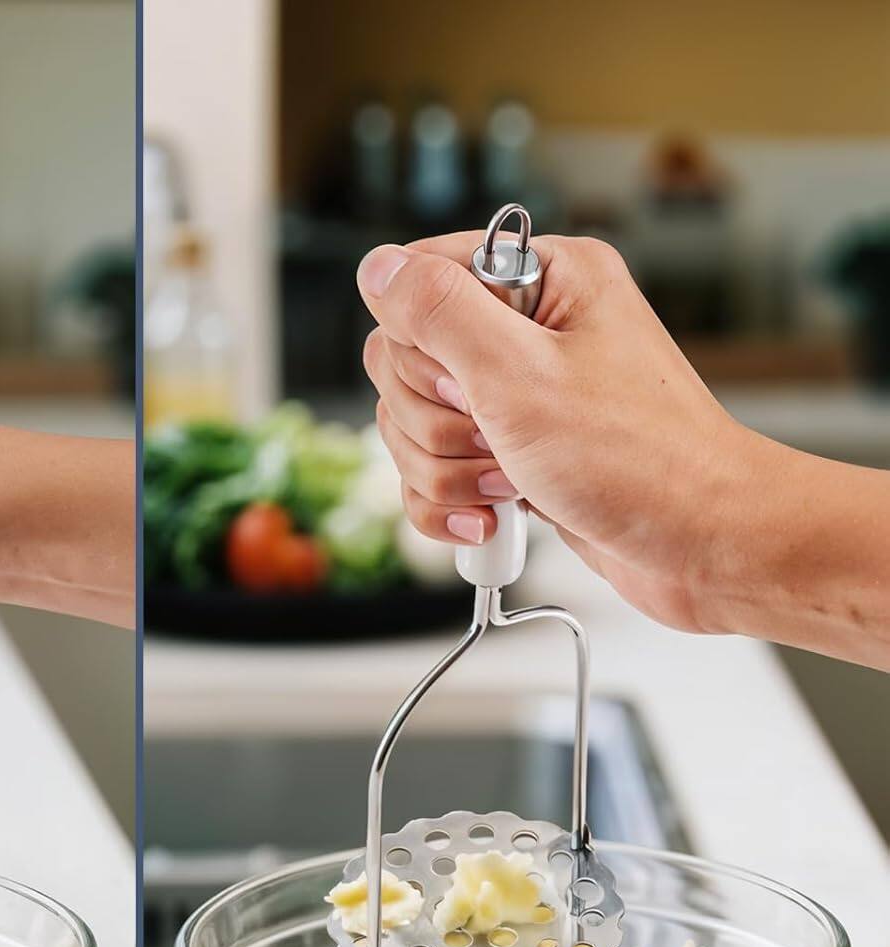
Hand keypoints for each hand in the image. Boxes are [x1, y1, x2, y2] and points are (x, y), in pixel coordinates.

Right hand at [357, 232, 771, 634]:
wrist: (702, 545)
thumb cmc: (640, 462)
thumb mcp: (520, 374)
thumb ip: (438, 312)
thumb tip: (378, 267)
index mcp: (545, 280)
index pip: (422, 283)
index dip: (422, 346)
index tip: (466, 384)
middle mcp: (531, 331)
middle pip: (407, 365)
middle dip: (434, 423)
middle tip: (496, 440)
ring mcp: (521, 398)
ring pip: (415, 428)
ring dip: (446, 473)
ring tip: (509, 485)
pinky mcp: (514, 455)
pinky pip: (437, 475)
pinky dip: (452, 506)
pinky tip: (492, 519)